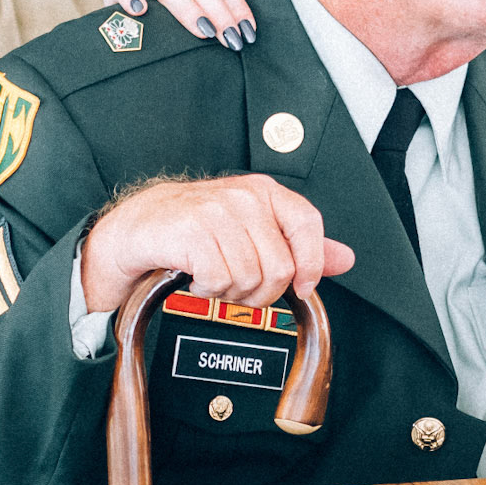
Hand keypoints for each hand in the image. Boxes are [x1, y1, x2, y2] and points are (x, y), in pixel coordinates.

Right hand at [81, 176, 353, 314]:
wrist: (139, 227)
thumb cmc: (197, 229)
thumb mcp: (253, 230)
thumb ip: (300, 245)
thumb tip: (346, 259)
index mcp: (266, 193)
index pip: (308, 223)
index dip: (311, 263)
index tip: (303, 287)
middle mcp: (245, 197)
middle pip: (280, 267)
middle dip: (261, 291)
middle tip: (239, 285)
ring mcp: (218, 212)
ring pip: (250, 279)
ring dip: (231, 291)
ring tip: (215, 277)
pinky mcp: (192, 232)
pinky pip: (220, 281)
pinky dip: (208, 290)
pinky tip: (197, 276)